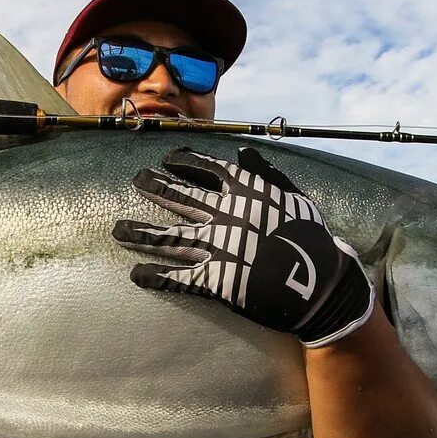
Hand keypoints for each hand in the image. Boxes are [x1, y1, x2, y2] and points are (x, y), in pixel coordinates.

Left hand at [113, 146, 374, 347]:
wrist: (319, 284)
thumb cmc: (311, 238)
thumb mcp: (293, 197)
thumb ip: (266, 175)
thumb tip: (243, 153)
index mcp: (245, 193)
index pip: (206, 169)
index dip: (184, 162)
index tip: (168, 158)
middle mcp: (223, 215)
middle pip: (178, 197)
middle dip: (154, 186)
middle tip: (136, 179)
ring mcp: (216, 248)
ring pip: (168, 237)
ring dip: (140, 233)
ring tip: (118, 230)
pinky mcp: (214, 280)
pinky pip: (177, 277)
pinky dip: (155, 277)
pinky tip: (137, 274)